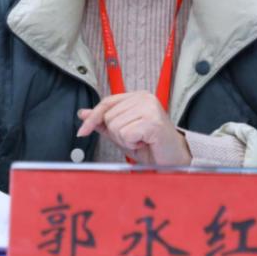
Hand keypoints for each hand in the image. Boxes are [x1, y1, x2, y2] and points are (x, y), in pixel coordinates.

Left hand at [77, 92, 191, 165]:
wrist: (173, 158)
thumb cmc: (151, 145)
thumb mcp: (122, 133)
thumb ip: (104, 123)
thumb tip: (83, 114)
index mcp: (137, 97)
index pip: (107, 102)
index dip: (93, 118)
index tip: (83, 131)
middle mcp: (144, 98)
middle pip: (109, 116)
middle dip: (117, 133)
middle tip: (134, 138)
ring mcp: (149, 107)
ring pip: (115, 126)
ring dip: (125, 140)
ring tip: (140, 140)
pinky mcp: (152, 121)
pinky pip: (126, 134)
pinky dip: (132, 143)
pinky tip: (145, 142)